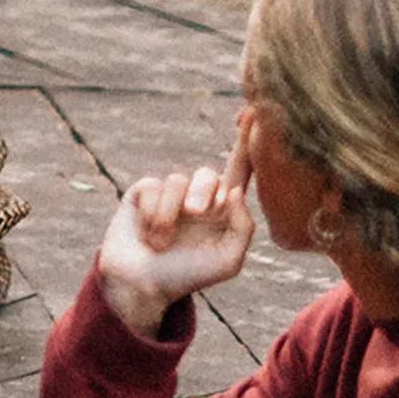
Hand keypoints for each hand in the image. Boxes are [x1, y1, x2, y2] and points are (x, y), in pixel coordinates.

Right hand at [92, 149, 254, 337]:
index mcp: (224, 210)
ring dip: (170, 214)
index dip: (246, 142)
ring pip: (177, 180)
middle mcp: (198, 197)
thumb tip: (236, 190)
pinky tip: (149, 235)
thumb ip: (243, 227)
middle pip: (207, 175)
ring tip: (162, 242)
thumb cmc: (189, 276)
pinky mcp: (142, 192)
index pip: (239, 171)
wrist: (142, 285)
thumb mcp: (228, 260)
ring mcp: (169, 194)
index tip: (256, 113)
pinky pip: (152, 187)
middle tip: (195, 213)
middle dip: (202, 192)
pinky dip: (153, 214)